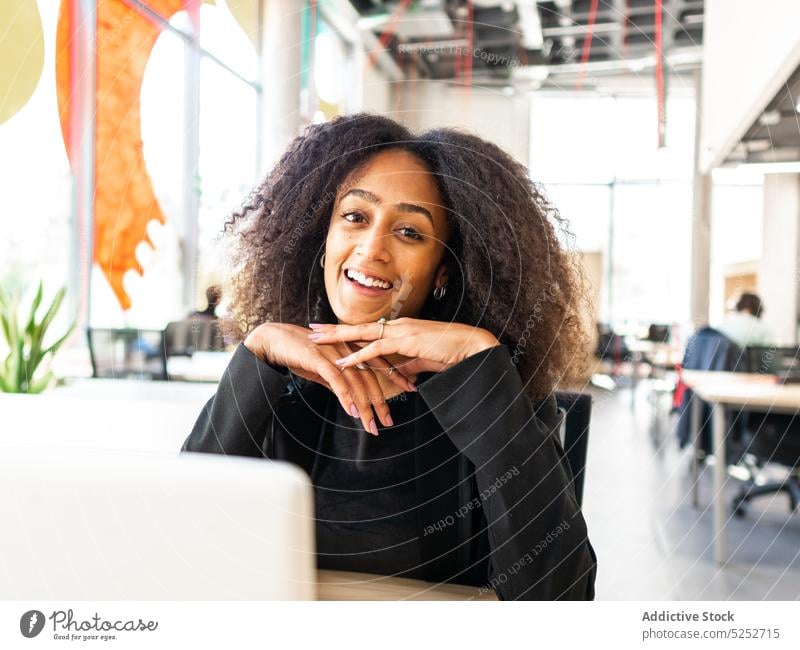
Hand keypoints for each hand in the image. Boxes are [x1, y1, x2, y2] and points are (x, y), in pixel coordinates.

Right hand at [244, 323, 415, 435]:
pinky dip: (346, 397)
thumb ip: (338, 380)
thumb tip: (348, 398)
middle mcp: (347, 348)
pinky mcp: (318, 358)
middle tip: (389, 421)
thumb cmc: (299, 352)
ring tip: (371, 425)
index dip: (397, 375)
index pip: (380, 362)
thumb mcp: (324, 368)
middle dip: (381, 402)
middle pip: (371, 377)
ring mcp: (334, 353)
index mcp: (352, 346)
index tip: (411, 388)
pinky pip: (336, 380)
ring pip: (356, 382)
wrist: (275, 339)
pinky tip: (352, 412)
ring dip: (365, 407)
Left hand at [306, 317, 499, 376]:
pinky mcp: (406, 341)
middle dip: (333, 328)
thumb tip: (400, 374)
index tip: (328, 330)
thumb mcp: (424, 360)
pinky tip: (342, 361)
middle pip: (358, 326)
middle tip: (312, 329)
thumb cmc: (451, 352)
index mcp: (401, 329)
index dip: (348, 330)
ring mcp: (401, 331)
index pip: (368, 329)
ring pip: (362, 333)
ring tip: (316, 341)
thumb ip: (409, 366)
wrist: (470, 346)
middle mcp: (397, 326)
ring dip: (337, 338)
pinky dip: (357, 355)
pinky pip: (376, 349)